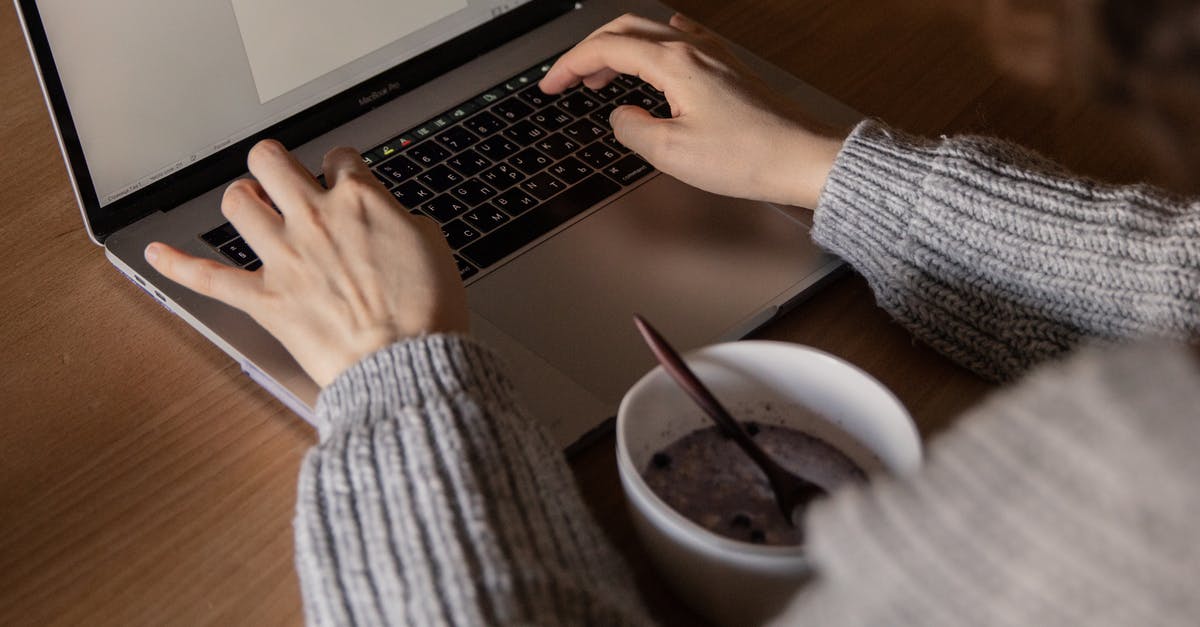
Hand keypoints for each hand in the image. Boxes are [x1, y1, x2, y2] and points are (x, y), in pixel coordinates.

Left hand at [144, 140, 468, 386]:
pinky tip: (154, 254)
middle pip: (271, 161)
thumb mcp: (435, 247)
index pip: (338, 157)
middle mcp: (314, 219)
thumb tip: (389, 218)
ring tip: (249, 207)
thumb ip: (402, 220)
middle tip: (281, 176)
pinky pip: (206, 277)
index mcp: (360, 201)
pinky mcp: (264, 299)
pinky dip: (175, 265)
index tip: (341, 177)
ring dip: (242, 201)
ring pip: (236, 203)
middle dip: (275, 164)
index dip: (340, 166)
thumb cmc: (427, 313)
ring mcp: (283, 258)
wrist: (407, 364)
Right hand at [540, 13, 848, 207]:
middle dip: (589, 52)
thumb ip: (633, 130)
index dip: (571, 65)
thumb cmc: (750, 157)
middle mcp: (695, 51)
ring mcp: (715, 58)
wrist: (804, 159)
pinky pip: (684, 41)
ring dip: (620, 50)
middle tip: (568, 78)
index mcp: (675, 64)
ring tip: (601, 77)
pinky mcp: (730, 72)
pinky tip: (660, 52)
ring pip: (653, 35)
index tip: (551, 84)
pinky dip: (656, 47)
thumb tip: (621, 118)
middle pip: (627, 31)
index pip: (607, 49)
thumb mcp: (672, 153)